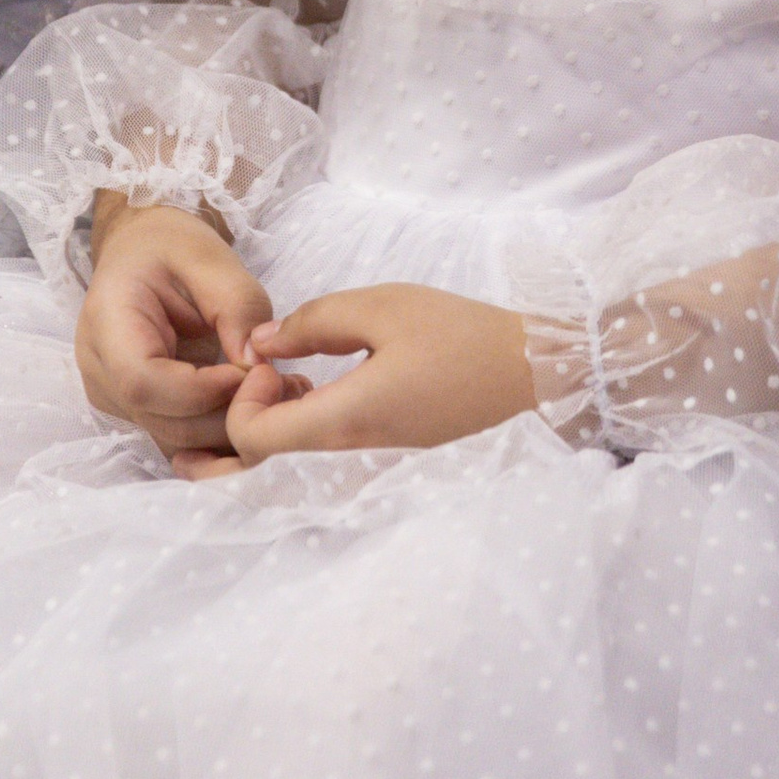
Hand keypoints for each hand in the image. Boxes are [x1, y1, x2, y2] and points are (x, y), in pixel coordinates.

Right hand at [75, 201, 274, 472]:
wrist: (141, 252)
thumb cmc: (170, 247)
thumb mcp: (209, 257)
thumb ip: (237, 306)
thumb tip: (257, 365)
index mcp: (106, 324)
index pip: (143, 383)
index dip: (203, 390)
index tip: (251, 371)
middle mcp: (101, 373)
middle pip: (164, 422)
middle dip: (228, 414)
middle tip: (282, 386)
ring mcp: (116, 401)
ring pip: (176, 441)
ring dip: (231, 428)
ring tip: (278, 392)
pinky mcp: (140, 414)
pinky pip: (181, 439)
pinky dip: (221, 432)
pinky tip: (255, 404)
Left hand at [225, 286, 536, 465]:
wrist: (535, 375)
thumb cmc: (462, 336)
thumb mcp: (384, 306)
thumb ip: (313, 322)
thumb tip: (260, 344)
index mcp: (346, 421)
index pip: (251, 442)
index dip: (243, 400)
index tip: (272, 361)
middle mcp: (350, 460)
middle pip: (260, 469)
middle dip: (248, 420)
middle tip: (276, 372)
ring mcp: (368, 471)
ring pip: (288, 470)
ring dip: (277, 425)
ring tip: (303, 375)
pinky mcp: (383, 467)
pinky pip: (319, 465)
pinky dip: (304, 433)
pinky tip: (329, 390)